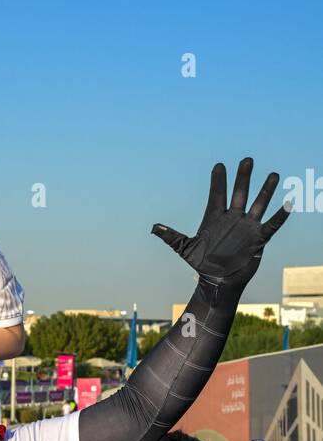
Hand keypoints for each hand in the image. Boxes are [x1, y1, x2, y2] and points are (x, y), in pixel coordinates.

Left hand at [151, 158, 290, 290]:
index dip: (218, 180)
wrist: (218, 280)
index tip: (219, 165)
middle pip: (240, 193)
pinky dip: (280, 216)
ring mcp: (246, 227)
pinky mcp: (258, 238)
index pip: (217, 193)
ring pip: (258, 204)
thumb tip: (153, 228)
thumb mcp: (184, 248)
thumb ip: (171, 236)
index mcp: (214, 217)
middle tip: (247, 160)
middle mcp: (232, 218)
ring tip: (274, 174)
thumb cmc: (201, 264)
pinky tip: (288, 203)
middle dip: (243, 177)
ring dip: (266, 190)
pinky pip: (271, 225)